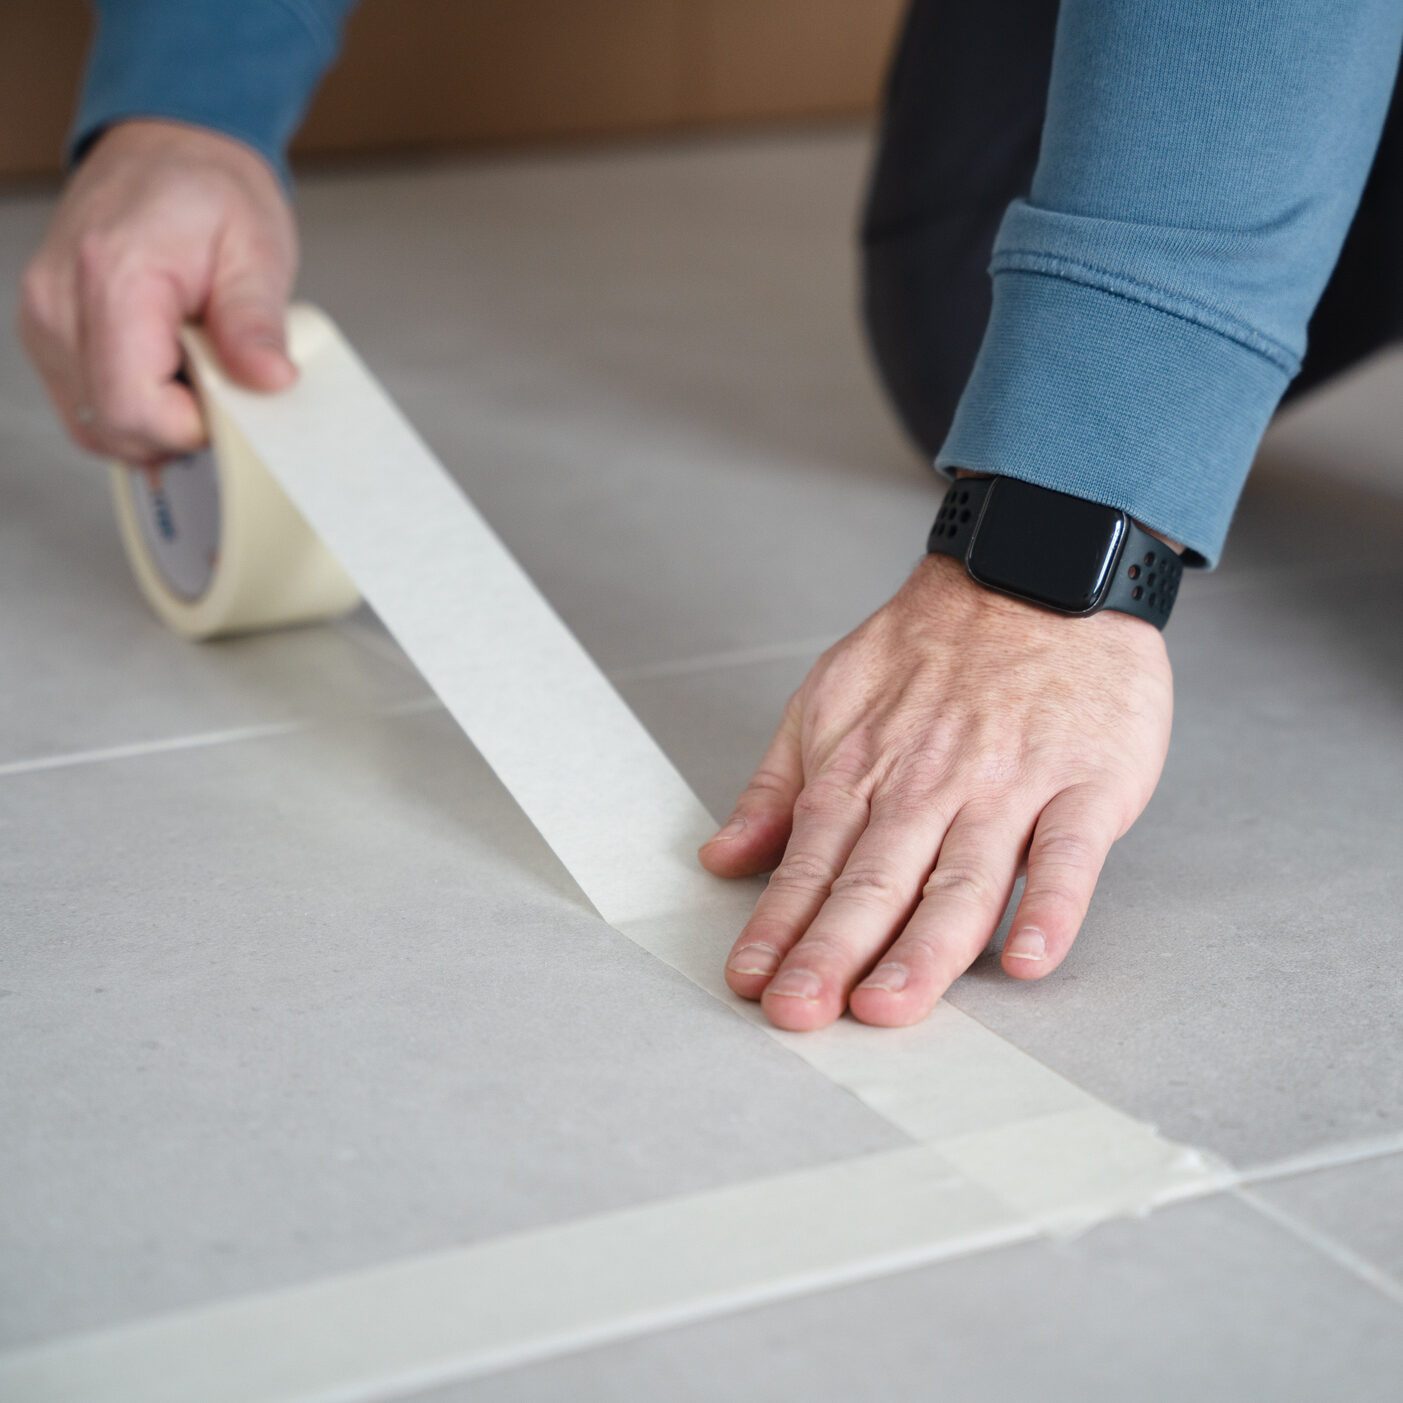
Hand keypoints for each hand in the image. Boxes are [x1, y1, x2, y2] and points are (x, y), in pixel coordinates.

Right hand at [18, 119, 297, 463]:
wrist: (169, 150)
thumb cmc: (209, 191)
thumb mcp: (257, 249)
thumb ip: (257, 322)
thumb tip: (269, 380)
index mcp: (112, 277)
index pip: (133, 407)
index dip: (191, 428)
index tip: (229, 402)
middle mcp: (60, 302)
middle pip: (110, 427)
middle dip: (175, 431)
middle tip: (218, 386)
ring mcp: (45, 321)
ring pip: (93, 427)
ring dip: (153, 424)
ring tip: (193, 373)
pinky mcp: (47, 334)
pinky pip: (87, 406)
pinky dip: (133, 409)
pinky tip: (167, 376)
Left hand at [700, 553, 1172, 1029]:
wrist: (1035, 567)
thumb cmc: (932, 645)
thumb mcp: (828, 697)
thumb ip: (778, 786)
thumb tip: (722, 857)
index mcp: (863, 768)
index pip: (811, 861)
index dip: (778, 925)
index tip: (749, 982)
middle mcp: (928, 784)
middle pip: (876, 881)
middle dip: (832, 951)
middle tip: (798, 1014)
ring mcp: (1009, 784)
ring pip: (960, 879)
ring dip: (923, 948)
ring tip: (887, 1005)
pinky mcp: (1086, 782)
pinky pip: (1068, 853)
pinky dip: (1051, 905)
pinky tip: (1028, 957)